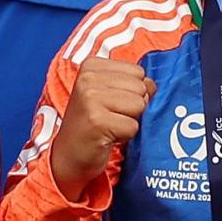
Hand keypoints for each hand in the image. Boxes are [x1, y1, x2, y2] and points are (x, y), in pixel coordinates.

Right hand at [47, 55, 151, 193]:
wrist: (69, 154)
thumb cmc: (94, 122)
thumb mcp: (109, 93)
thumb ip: (132, 84)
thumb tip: (152, 86)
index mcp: (91, 66)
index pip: (138, 71)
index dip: (132, 91)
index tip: (111, 103)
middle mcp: (88, 78)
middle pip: (140, 88)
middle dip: (133, 107)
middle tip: (111, 116)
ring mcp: (91, 99)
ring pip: (139, 106)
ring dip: (129, 121)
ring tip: (109, 125)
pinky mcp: (97, 121)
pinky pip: (133, 126)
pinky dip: (125, 136)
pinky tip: (107, 136)